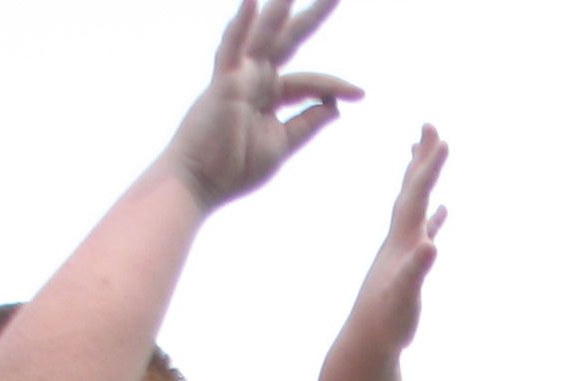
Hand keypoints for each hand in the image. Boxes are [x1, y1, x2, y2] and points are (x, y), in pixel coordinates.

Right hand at [163, 0, 360, 209]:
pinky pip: (232, 48)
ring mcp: (239, 76)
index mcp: (270, 94)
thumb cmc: (234, 168)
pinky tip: (251, 1)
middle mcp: (255, 78)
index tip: (361, 93)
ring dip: (280, 11)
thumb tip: (335, 107)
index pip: (310, 82)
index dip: (336, 86)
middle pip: (289, 42)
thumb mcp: (282, 144)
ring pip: (265, 36)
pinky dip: (241, 25)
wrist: (200, 183)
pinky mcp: (224, 82)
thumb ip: (307, 123)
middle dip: (312, 18)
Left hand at [347, 125, 448, 352]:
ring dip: (422, 180)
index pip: (416, 195)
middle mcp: (399, 238)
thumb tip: (430, 246)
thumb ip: (416, 270)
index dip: (429, 168)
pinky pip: (424, 232)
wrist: (366, 342)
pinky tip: (442, 213)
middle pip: (411, 189)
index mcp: (401, 240)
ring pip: (414, 206)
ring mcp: (402, 250)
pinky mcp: (407, 266)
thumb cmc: (386, 322)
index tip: (442, 137)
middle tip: (429, 125)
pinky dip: (434, 218)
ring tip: (427, 155)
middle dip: (422, 157)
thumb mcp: (403, 295)